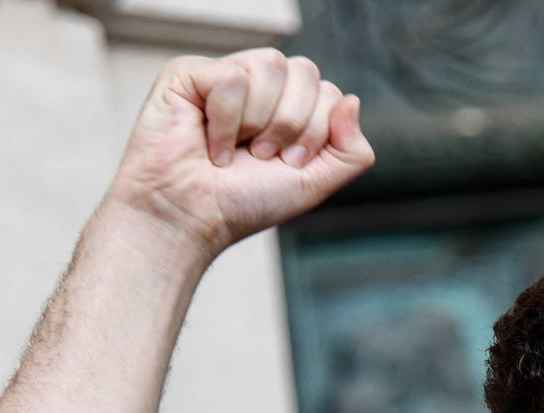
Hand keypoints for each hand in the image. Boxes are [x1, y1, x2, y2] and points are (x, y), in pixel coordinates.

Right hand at [104, 49, 374, 256]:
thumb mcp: (315, 183)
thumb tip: (353, 100)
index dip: (316, 132)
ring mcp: (225, 75)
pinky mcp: (189, 72)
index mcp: (291, 105)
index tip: (288, 163)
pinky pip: (232, 77)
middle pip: (306, 71)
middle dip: (292, 124)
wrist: (192, 217)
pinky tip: (209, 143)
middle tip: (262, 156)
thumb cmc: (245, 201)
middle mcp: (260, 85)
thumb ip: (351, 151)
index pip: (329, 92)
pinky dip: (226, 120)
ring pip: (271, 64)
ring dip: (259, 121)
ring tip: (236, 148)